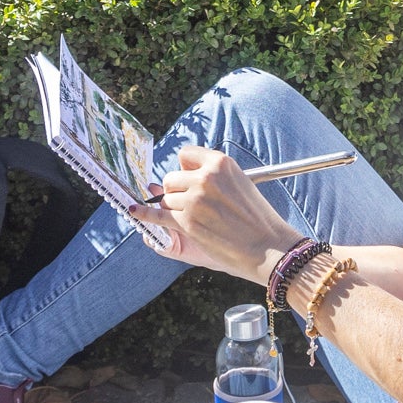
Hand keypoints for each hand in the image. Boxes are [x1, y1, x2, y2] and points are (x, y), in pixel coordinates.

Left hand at [129, 146, 292, 282]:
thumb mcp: (239, 185)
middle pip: (171, 178)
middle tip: (194, 207)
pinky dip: (144, 214)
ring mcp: (195, 199)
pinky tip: (134, 211)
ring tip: (197, 221)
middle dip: (176, 191)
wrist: (269, 248)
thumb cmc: (256, 219)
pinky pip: (157, 215)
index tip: (189, 181)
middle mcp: (206, 177)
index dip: (185, 170)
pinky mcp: (187, 222)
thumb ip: (210, 179)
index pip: (185, 155)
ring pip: (166, 199)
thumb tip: (176, 178)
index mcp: (221, 163)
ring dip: (174, 210)